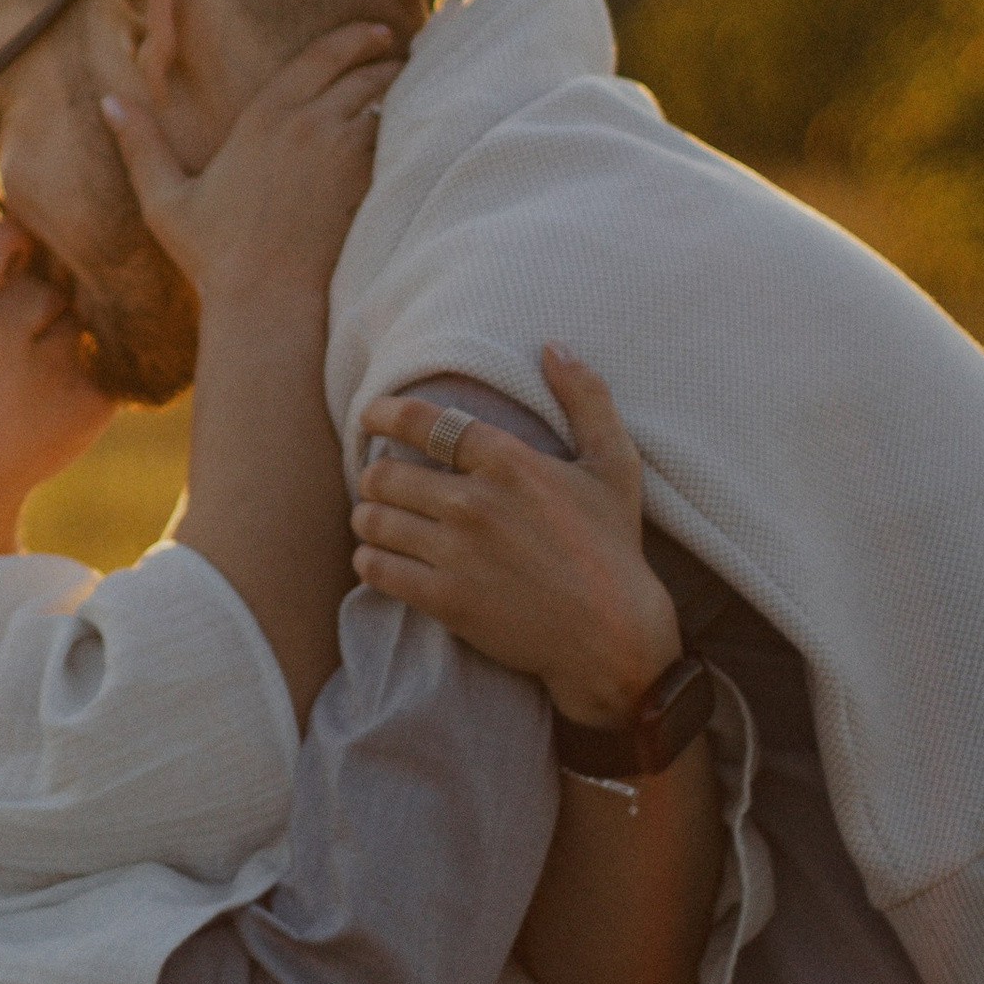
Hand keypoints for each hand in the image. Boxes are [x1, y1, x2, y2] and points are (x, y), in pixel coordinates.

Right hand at [102, 21, 396, 313]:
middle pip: (366, 73)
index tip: (377, 33)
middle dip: (388, 60)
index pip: (323, 56)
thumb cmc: (214, 255)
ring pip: (390, 103)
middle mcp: (311, 126)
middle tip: (405, 55)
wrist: (267, 303)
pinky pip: (402, 141)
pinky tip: (422, 130)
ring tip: (417, 86)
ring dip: (405, 91)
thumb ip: (141, 145)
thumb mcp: (165, 200)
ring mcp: (346, 156)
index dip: (355, 38)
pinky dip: (413, 129)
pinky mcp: (369, 188)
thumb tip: (110, 101)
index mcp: (265, 118)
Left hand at [353, 347, 681, 727]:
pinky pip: (376, 569)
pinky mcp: (445, 599)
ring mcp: (456, 553)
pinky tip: (379, 559)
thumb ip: (587, 398)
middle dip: (375, 475)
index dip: (382, 413)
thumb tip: (553, 346)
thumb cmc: (613, 547)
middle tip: (382, 483)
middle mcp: (474, 503)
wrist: (613, 637)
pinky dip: (369, 561)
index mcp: (508, 462)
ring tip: (378, 520)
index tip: (370, 415)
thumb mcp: (615, 465)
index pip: (420, 423)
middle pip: (384, 473)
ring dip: (368, 517)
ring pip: (373, 520)